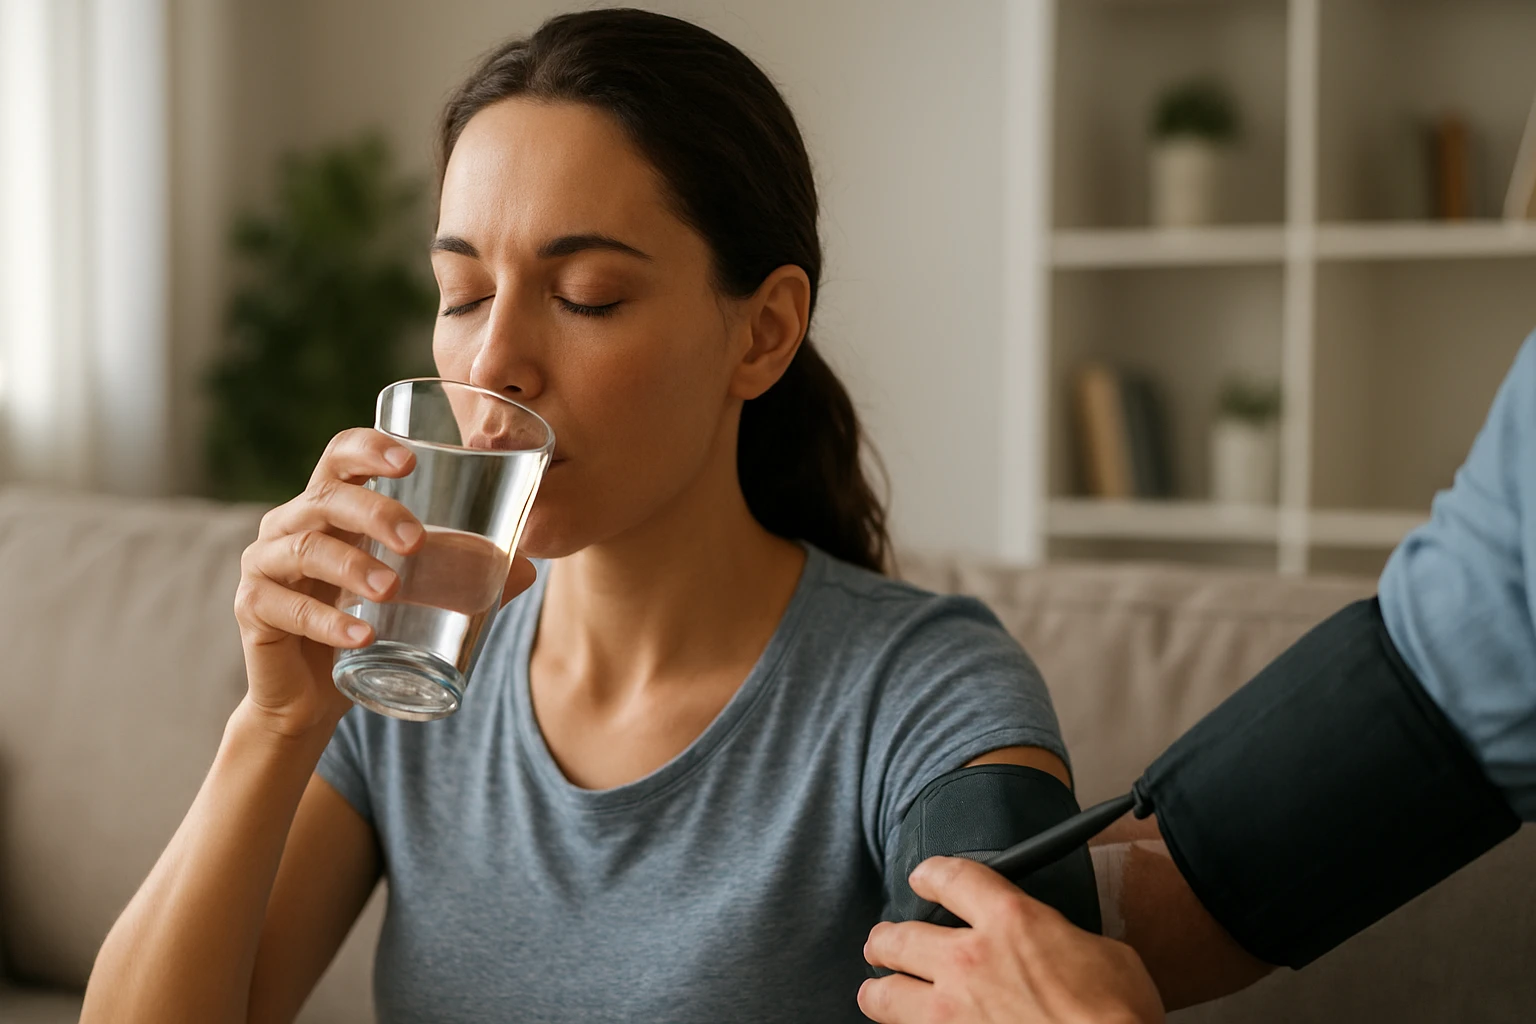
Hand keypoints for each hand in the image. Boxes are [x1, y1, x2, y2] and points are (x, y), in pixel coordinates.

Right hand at [233, 428, 535, 737]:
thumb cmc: (367, 625)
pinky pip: (285, 606)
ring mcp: (265, 563)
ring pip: (306, 547)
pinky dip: (326, 621)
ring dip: (353, 567)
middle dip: (375, 513)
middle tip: (417, 542)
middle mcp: (290, 524)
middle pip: (327, 497)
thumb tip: (530, 568)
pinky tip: (361, 636)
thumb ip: (464, 577)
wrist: (312, 696)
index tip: (409, 461)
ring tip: (391, 591)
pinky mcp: (252, 608)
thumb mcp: (416, 595)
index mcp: (329, 506)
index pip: (340, 456)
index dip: (369, 448)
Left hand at [860, 856, 1164, 1023]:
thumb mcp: (1102, 954)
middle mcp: (970, 959)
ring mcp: (952, 1011)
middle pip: (898, 937)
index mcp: (1012, 920)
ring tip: (879, 990)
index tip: (923, 878)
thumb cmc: (1120, 1016)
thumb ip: (1059, 939)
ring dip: (881, 990)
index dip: (931, 874)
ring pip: (884, 995)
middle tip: (883, 943)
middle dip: (886, 939)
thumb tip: (1053, 948)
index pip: (952, 877)